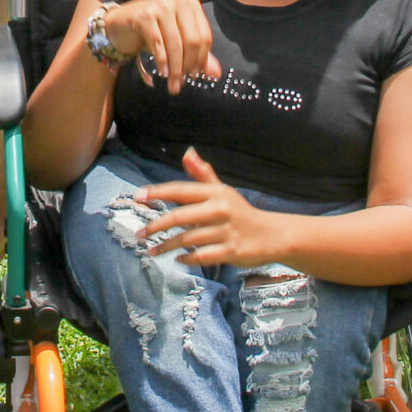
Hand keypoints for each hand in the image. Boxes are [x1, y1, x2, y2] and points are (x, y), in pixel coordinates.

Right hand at [102, 0, 221, 92]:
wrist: (119, 24)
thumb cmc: (152, 32)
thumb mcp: (177, 42)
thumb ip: (197, 55)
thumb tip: (217, 74)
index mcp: (190, 4)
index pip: (204, 36)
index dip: (201, 59)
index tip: (194, 76)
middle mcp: (178, 0)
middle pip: (192, 40)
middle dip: (188, 66)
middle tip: (182, 82)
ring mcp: (161, 5)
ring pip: (176, 44)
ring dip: (175, 69)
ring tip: (173, 84)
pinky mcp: (144, 15)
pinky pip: (158, 43)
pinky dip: (162, 61)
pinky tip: (162, 72)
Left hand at [138, 152, 281, 266]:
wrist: (273, 235)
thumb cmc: (240, 212)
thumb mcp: (223, 191)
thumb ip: (202, 175)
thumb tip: (187, 152)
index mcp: (216, 193)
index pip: (181, 189)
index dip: (158, 192)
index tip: (138, 196)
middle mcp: (220, 209)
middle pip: (179, 216)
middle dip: (155, 225)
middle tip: (139, 234)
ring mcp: (226, 231)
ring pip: (187, 239)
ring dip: (166, 246)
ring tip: (151, 250)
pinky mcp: (231, 251)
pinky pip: (201, 256)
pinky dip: (187, 259)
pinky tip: (177, 259)